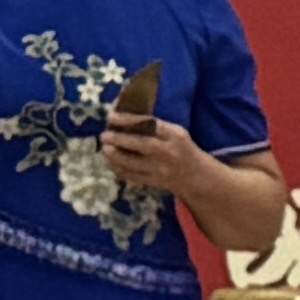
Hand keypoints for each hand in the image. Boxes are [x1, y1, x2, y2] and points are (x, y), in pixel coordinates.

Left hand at [98, 115, 215, 199]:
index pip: (150, 124)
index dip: (129, 120)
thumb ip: (155, 126)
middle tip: (104, 136)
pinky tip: (111, 162)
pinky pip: (133, 176)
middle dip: (119, 140)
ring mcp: (161, 170)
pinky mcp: (154, 182)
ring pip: (134, 163)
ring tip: (105, 149)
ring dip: (116, 156)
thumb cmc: (181, 148)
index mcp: (174, 135)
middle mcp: (168, 152)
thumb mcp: (175, 132)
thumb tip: (124, 116)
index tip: (111, 117)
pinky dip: (119, 169)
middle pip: (141, 145)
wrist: (196, 176)